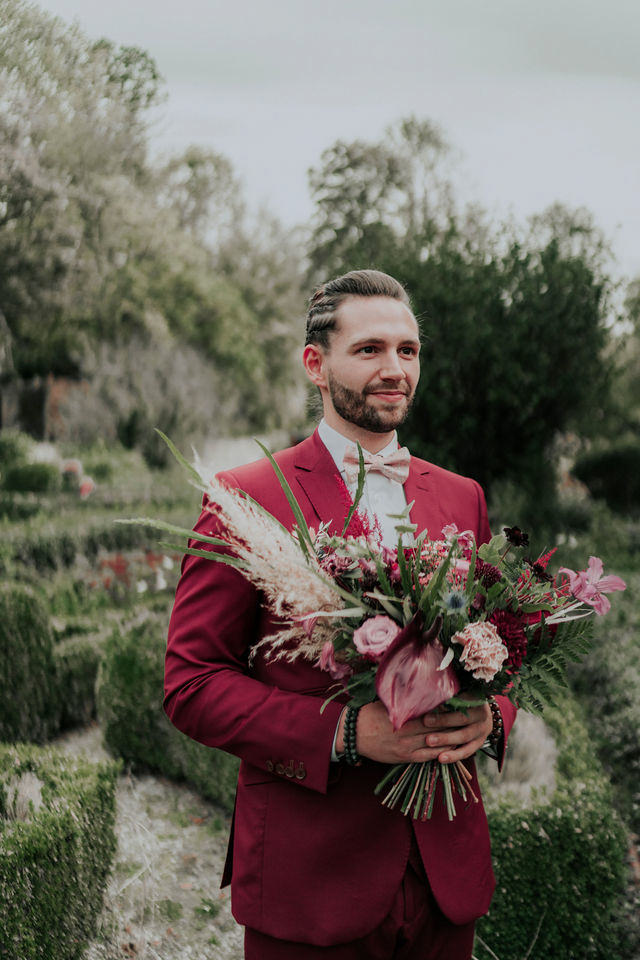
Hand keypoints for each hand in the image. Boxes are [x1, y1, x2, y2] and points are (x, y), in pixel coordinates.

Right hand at [335, 699, 492, 764]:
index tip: (463, 702)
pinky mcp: (405, 757)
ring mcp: (408, 746)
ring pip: (437, 743)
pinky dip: (441, 754)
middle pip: (439, 727)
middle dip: (455, 723)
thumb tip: (419, 687)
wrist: (354, 734)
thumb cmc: (370, 714)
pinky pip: (428, 757)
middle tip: (472, 717)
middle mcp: (409, 730)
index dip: (449, 708)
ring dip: (452, 740)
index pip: (433, 710)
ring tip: (467, 735)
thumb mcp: (387, 702)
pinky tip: (451, 751)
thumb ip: (404, 698)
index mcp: (406, 714)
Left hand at [421, 699, 492, 763]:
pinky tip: (440, 758)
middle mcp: (481, 714)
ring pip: (463, 736)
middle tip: (426, 721)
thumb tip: (427, 692)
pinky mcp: (479, 744)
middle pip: (461, 718)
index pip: (461, 699)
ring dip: (446, 739)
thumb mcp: (459, 693)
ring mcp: (482, 731)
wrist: (481, 714)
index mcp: (476, 698)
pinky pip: (466, 751)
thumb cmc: (463, 699)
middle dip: (443, 720)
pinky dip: (453, 756)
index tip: (431, 703)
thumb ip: (447, 693)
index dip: (446, 701)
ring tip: (429, 741)